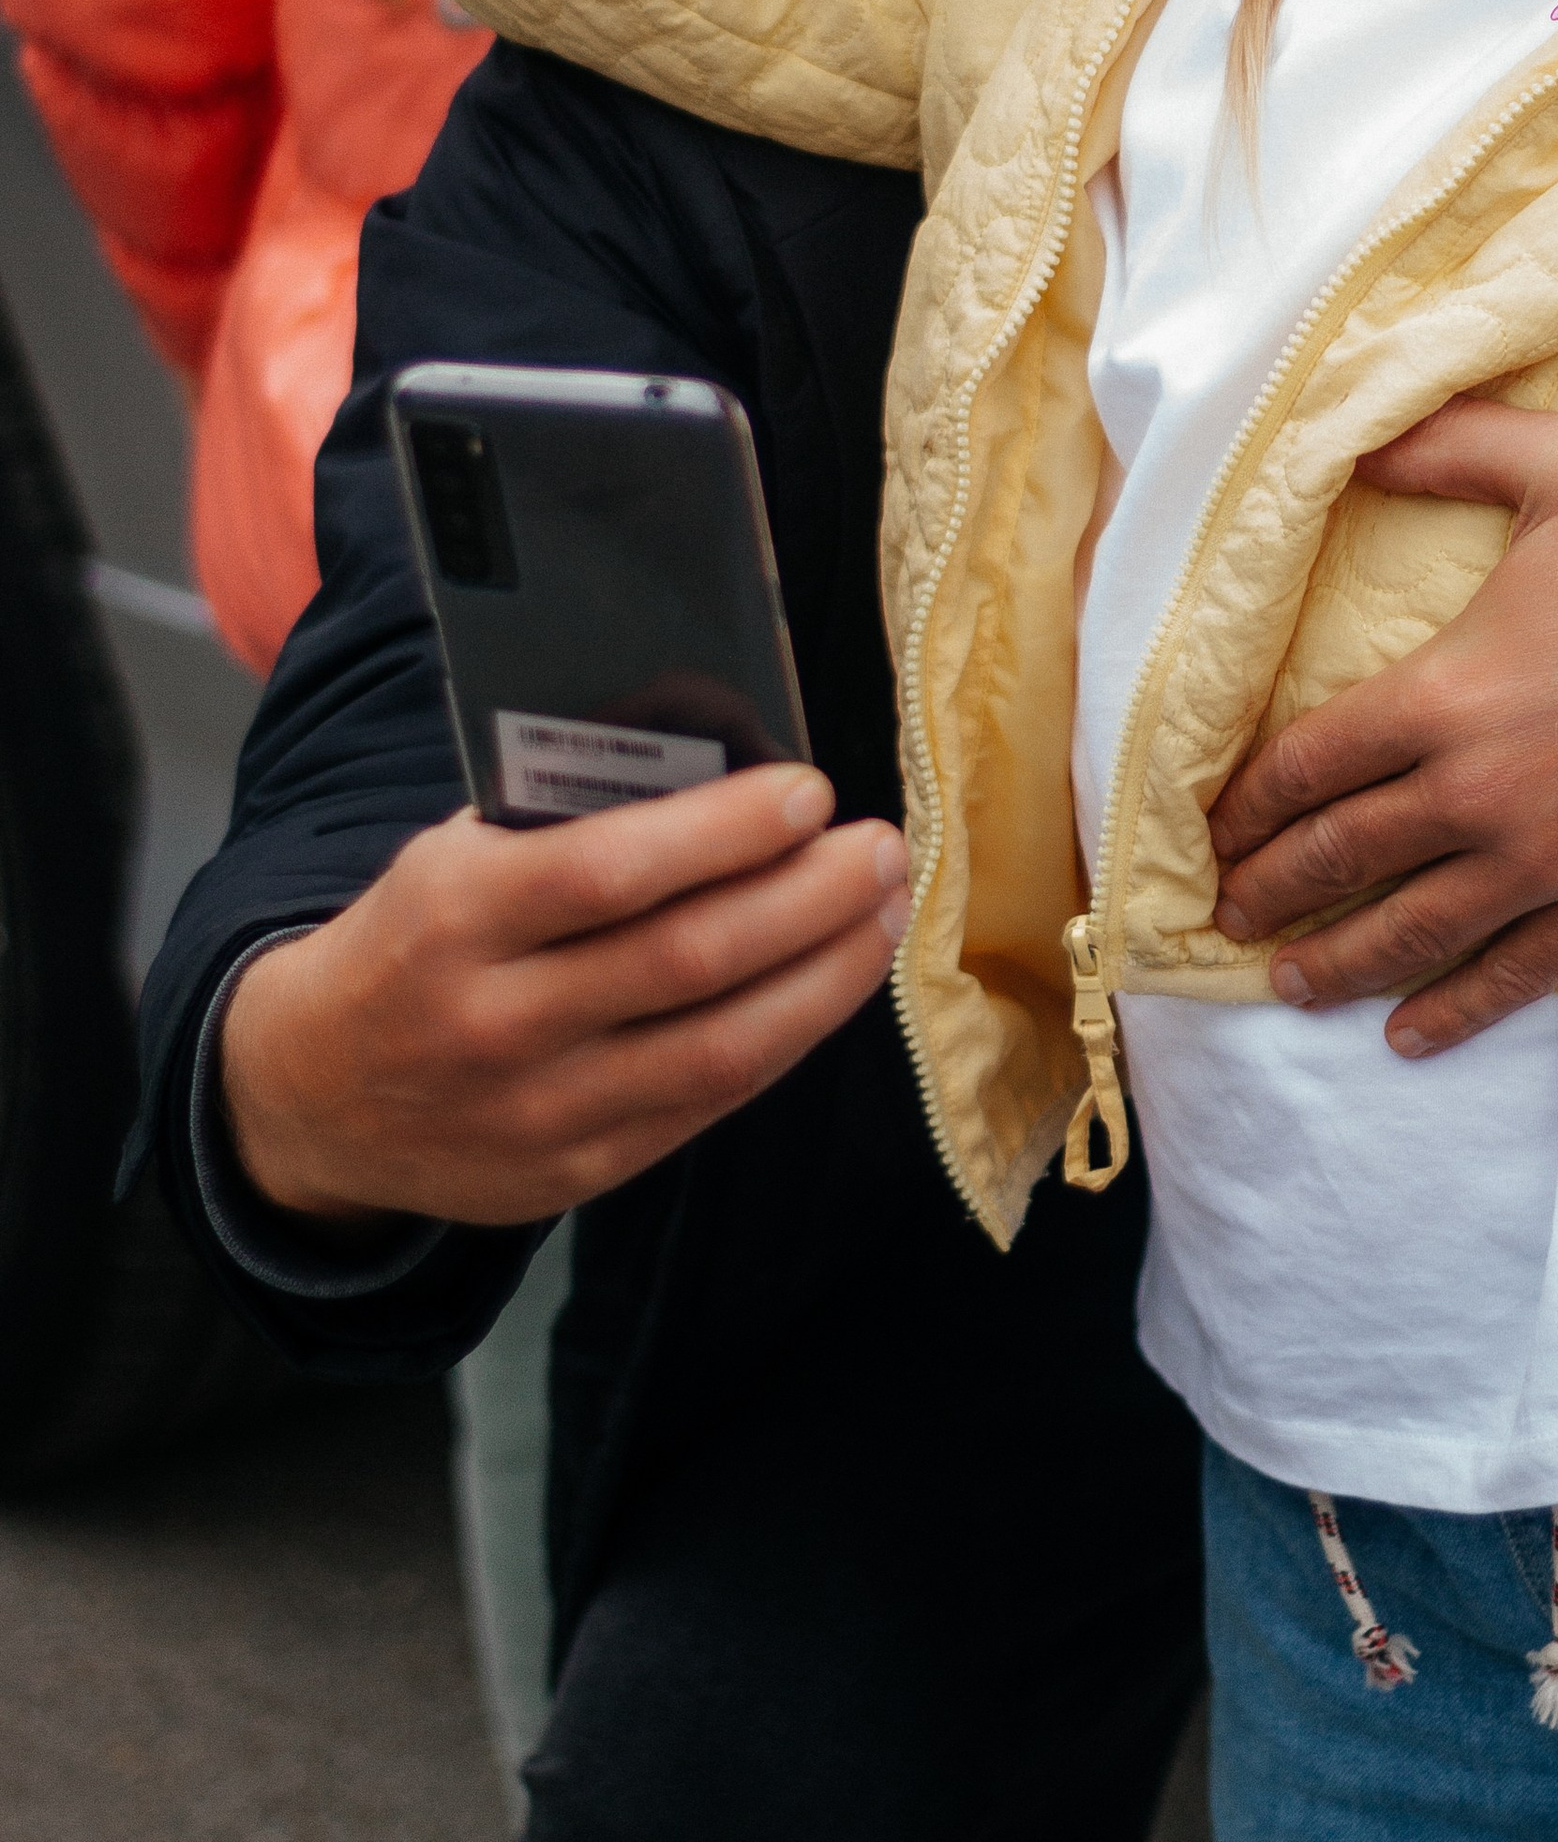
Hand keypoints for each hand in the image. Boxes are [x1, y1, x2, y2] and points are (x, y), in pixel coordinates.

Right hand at [222, 767, 908, 1229]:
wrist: (311, 1091)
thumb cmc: (415, 936)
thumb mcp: (455, 851)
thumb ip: (567, 813)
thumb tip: (718, 750)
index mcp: (456, 917)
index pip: (609, 871)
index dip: (722, 832)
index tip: (808, 793)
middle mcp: (496, 1023)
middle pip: (686, 961)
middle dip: (806, 899)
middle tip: (878, 848)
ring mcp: (536, 1113)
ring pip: (716, 1048)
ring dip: (823, 975)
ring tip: (882, 912)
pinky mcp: (573, 1173)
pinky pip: (705, 1105)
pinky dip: (782, 1039)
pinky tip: (826, 985)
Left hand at [1206, 398, 1557, 1057]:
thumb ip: (1451, 445)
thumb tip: (1359, 438)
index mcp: (1446, 693)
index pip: (1311, 764)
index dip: (1249, 803)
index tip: (1211, 827)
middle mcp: (1476, 795)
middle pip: (1341, 856)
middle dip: (1271, 889)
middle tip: (1225, 913)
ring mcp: (1542, 863)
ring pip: (1411, 933)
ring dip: (1337, 964)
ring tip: (1288, 984)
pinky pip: (1511, 975)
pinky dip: (1453, 1012)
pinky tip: (1408, 1035)